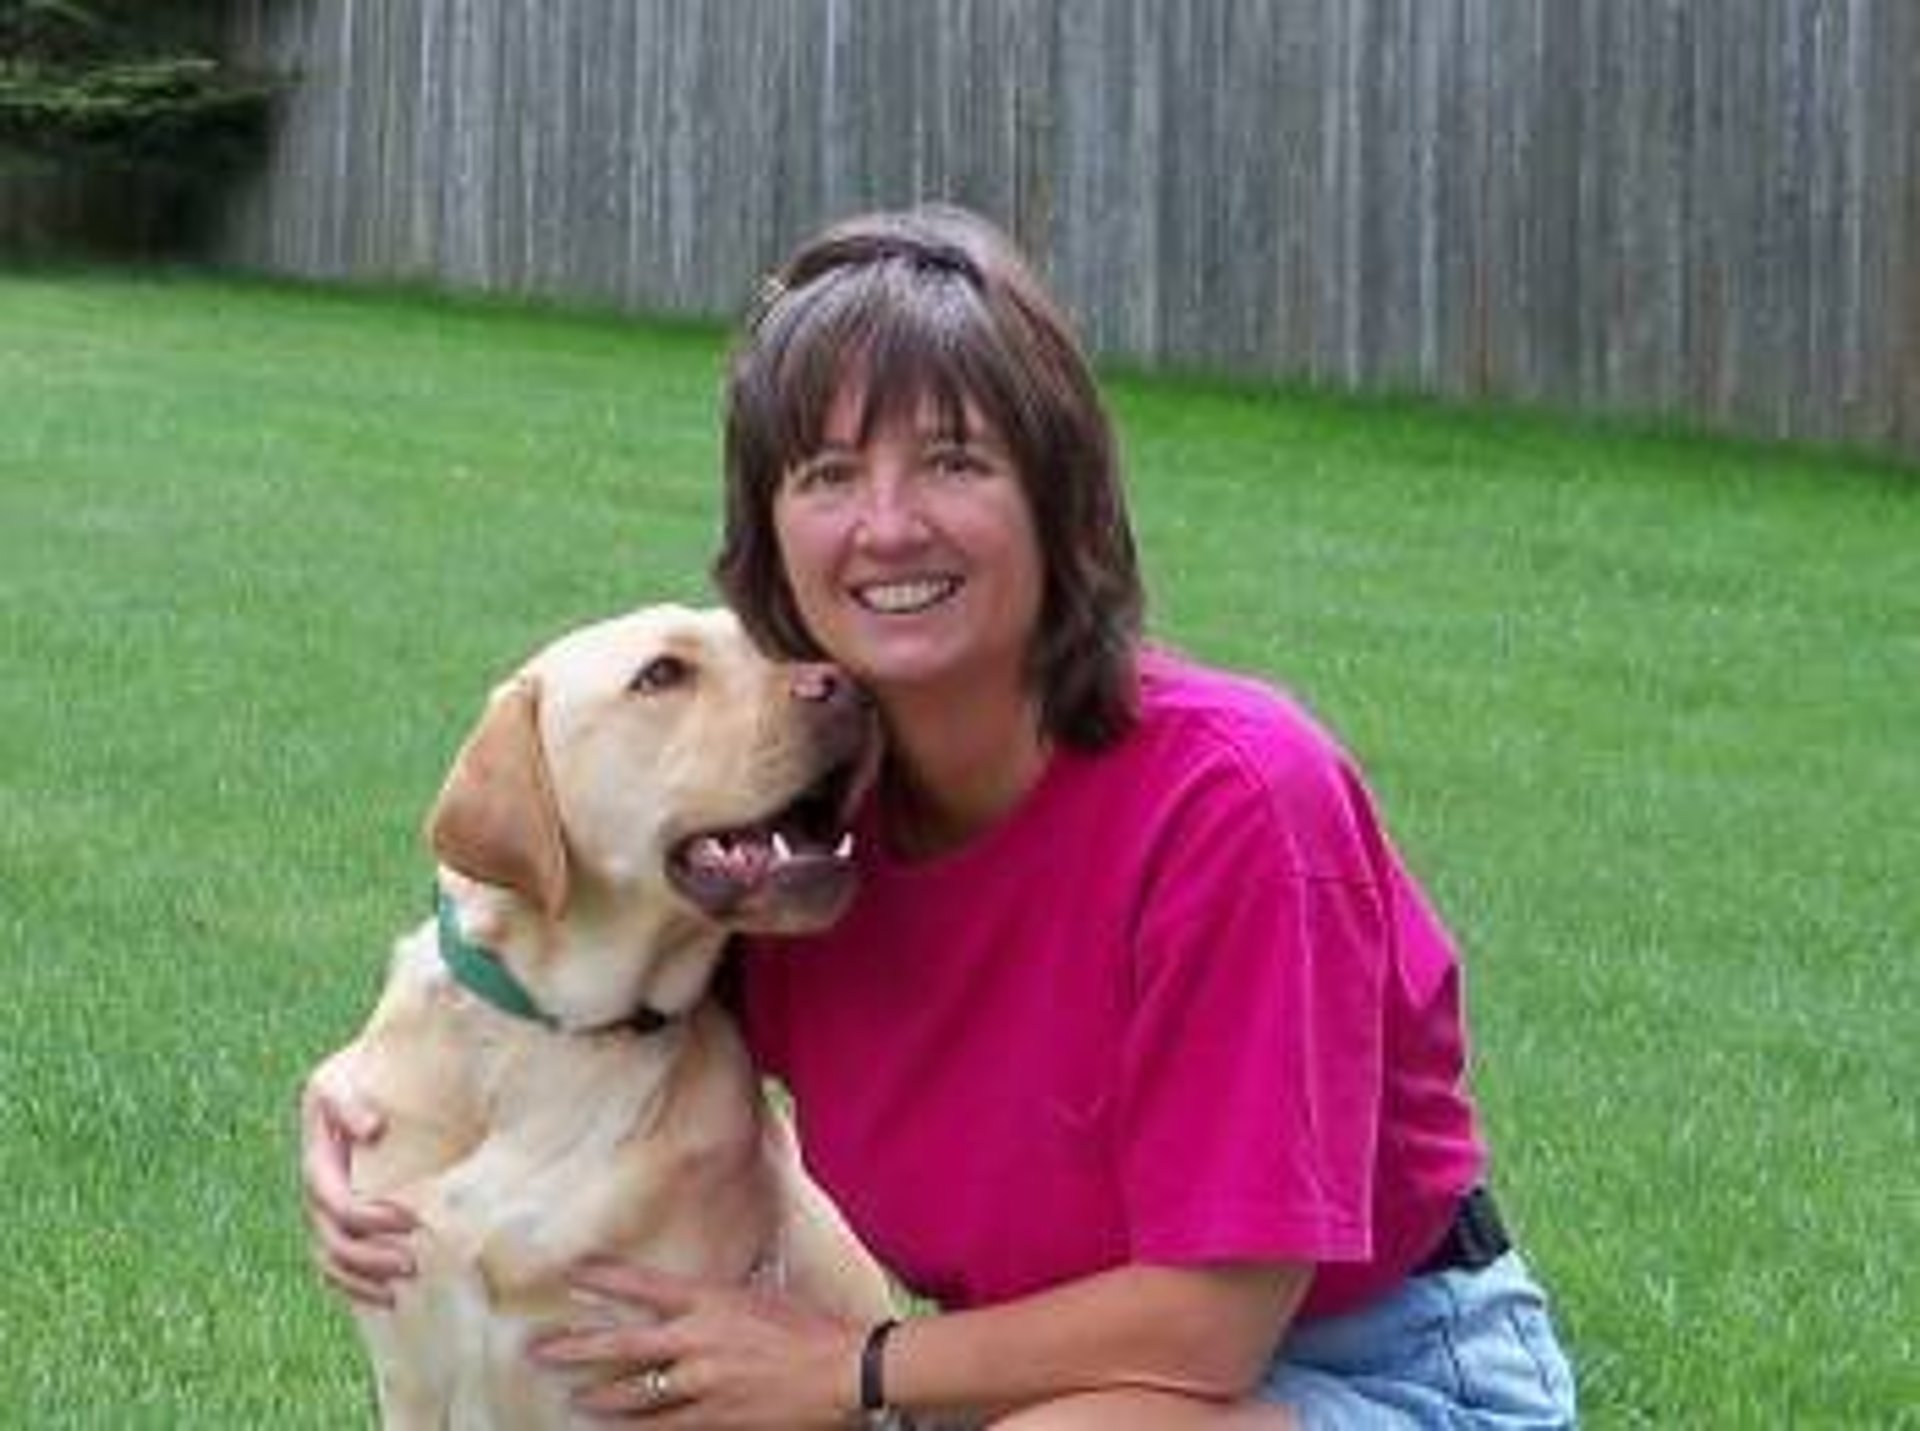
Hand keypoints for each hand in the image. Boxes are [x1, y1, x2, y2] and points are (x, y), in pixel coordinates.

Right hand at [299, 1048, 417, 1305]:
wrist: (365, 1074)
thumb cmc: (357, 1075)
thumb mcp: (342, 1079)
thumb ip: (351, 1103)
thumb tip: (371, 1131)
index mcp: (317, 1161)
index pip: (335, 1201)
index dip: (368, 1216)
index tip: (411, 1218)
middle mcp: (318, 1191)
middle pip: (332, 1239)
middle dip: (370, 1256)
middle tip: (414, 1262)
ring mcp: (326, 1210)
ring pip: (332, 1260)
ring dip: (365, 1278)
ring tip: (408, 1279)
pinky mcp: (342, 1221)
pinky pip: (338, 1265)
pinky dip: (358, 1286)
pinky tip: (389, 1297)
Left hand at [528, 1260, 865, 1427]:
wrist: (840, 1370)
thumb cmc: (808, 1327)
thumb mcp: (761, 1295)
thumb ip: (722, 1299)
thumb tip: (698, 1298)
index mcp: (709, 1299)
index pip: (642, 1284)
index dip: (603, 1278)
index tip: (570, 1273)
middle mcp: (695, 1339)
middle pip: (620, 1342)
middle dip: (575, 1346)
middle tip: (539, 1348)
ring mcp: (700, 1382)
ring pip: (632, 1391)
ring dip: (597, 1393)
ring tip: (572, 1395)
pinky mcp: (712, 1417)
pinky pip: (661, 1427)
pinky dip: (636, 1427)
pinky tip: (615, 1429)